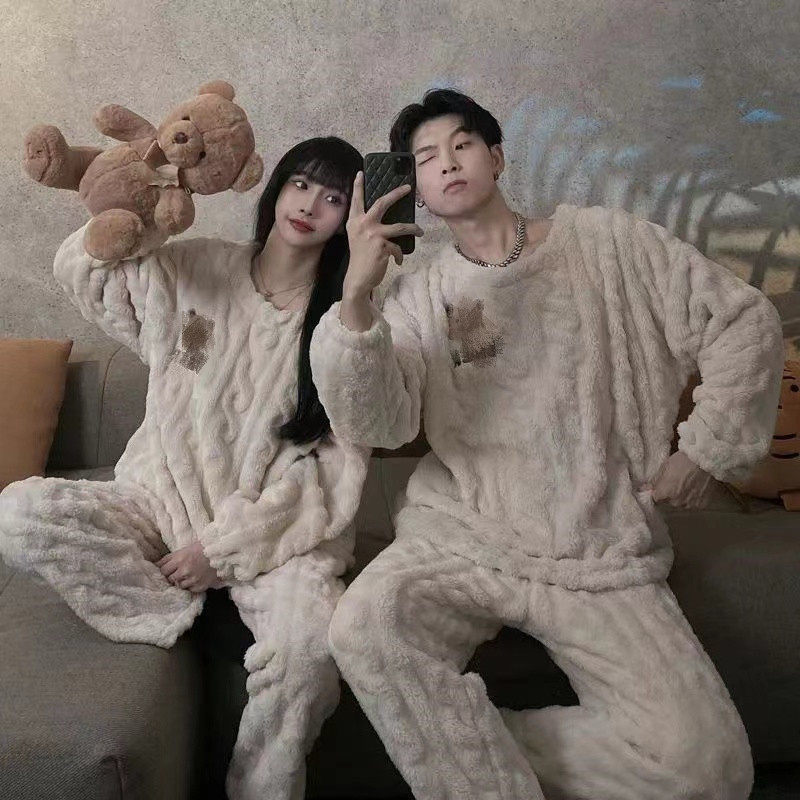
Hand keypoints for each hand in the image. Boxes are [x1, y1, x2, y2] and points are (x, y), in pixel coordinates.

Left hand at [156, 541, 223, 592]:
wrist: (219, 552)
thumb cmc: (200, 549)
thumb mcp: (182, 550)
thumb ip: (169, 559)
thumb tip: (155, 566)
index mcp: (179, 559)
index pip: (162, 570)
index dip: (164, 571)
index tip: (166, 570)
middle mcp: (185, 570)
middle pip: (170, 579)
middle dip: (172, 576)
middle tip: (177, 573)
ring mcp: (193, 579)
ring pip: (179, 586)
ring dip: (181, 582)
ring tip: (187, 575)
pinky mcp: (200, 586)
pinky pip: (189, 589)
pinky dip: (190, 585)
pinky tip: (194, 578)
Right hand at [343, 171, 423, 298]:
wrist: (358, 278)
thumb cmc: (360, 257)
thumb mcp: (358, 237)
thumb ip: (366, 225)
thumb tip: (384, 218)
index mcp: (355, 221)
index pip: (357, 200)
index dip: (358, 186)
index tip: (361, 173)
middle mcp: (363, 224)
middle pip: (383, 203)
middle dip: (397, 193)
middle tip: (408, 188)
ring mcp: (374, 235)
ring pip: (400, 227)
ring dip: (413, 229)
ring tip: (420, 231)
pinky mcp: (383, 246)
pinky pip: (398, 248)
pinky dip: (399, 255)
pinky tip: (397, 261)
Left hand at [644, 450, 717, 508]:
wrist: (705, 460)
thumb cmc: (683, 460)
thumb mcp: (664, 467)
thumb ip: (654, 481)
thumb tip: (644, 489)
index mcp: (664, 494)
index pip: (656, 499)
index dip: (658, 492)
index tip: (661, 487)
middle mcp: (676, 502)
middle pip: (668, 502)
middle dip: (670, 494)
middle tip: (676, 482)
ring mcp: (690, 505)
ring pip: (681, 503)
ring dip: (682, 497)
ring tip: (687, 484)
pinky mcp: (702, 504)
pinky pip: (693, 504)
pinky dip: (693, 498)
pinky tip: (696, 487)